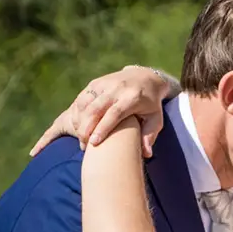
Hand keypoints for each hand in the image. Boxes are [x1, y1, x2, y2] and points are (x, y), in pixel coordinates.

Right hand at [29, 65, 171, 158]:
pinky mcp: (95, 83)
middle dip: (86, 128)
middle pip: (95, 109)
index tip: (94, 143)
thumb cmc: (150, 104)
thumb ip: (149, 136)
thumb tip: (146, 154)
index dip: (102, 128)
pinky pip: (81, 99)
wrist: (144, 77)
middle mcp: (117, 88)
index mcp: (132, 97)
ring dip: (79, 122)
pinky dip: (76, 113)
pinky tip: (77, 127)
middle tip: (84, 146)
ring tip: (80, 138)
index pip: (114, 113)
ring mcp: (104, 84)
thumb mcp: (155, 119)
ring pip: (85, 103)